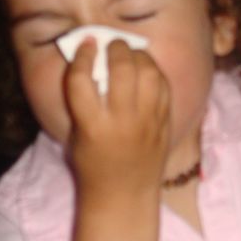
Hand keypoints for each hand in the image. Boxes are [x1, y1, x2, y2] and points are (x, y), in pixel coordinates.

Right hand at [64, 38, 170, 205]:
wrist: (123, 196)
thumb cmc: (91, 164)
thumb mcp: (76, 133)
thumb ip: (82, 99)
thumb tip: (92, 59)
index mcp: (91, 126)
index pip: (82, 80)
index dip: (83, 56)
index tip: (86, 44)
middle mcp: (121, 121)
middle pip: (121, 68)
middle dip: (116, 48)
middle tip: (112, 44)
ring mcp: (146, 121)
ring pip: (147, 72)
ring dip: (138, 55)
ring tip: (131, 53)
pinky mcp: (164, 123)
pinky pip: (162, 85)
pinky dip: (154, 72)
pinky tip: (146, 69)